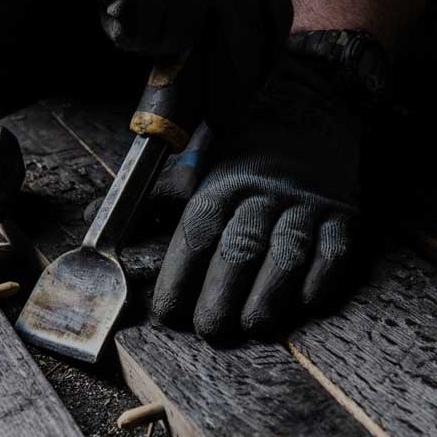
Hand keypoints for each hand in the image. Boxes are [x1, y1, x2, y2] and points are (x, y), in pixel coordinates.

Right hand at [0, 0, 291, 105]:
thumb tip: (241, 59)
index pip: (276, 13)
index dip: (268, 57)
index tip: (257, 86)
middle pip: (244, 47)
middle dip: (231, 94)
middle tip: (222, 123)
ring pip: (187, 48)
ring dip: (157, 44)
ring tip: (133, 6)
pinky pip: (146, 42)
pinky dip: (125, 33)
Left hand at [151, 52, 362, 340]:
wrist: (315, 105)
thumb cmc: (249, 152)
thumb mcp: (202, 167)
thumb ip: (158, 200)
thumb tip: (94, 216)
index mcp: (222, 184)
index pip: (196, 233)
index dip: (179, 276)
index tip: (168, 312)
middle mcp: (261, 193)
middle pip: (239, 248)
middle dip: (221, 295)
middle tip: (211, 331)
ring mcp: (305, 204)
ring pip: (286, 253)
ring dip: (269, 295)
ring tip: (254, 326)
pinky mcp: (342, 215)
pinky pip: (334, 251)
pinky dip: (321, 279)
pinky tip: (305, 303)